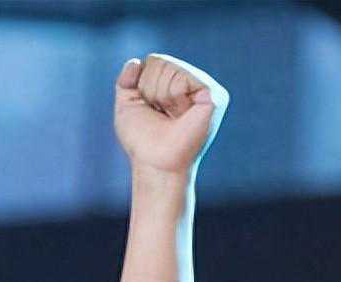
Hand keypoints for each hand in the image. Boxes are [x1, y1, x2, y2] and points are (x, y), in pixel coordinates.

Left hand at [114, 53, 228, 177]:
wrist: (154, 162)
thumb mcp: (127, 106)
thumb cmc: (142, 139)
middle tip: (161, 114)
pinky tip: (181, 113)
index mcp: (177, 83)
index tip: (150, 108)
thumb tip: (135, 61)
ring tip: (171, 115)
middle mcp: (193, 81)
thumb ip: (127, 81)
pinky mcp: (213, 94)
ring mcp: (205, 86)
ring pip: (169, 67)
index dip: (142, 85)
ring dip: (160, 95)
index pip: (153, 61)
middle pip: (160, 61)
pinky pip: (182, 78)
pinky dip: (173, 96)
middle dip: (149, 89)